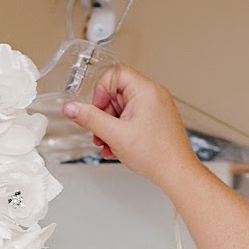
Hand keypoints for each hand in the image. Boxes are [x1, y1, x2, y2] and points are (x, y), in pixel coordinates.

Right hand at [62, 65, 203, 190]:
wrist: (177, 173)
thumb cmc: (157, 154)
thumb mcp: (115, 134)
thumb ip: (90, 118)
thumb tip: (71, 108)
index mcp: (146, 90)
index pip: (114, 74)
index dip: (100, 92)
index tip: (96, 111)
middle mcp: (153, 95)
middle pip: (117, 94)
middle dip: (103, 115)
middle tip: (100, 133)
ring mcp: (156, 108)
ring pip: (123, 109)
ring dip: (110, 127)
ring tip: (109, 145)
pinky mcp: (156, 121)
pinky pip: (132, 119)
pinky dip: (121, 131)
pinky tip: (118, 148)